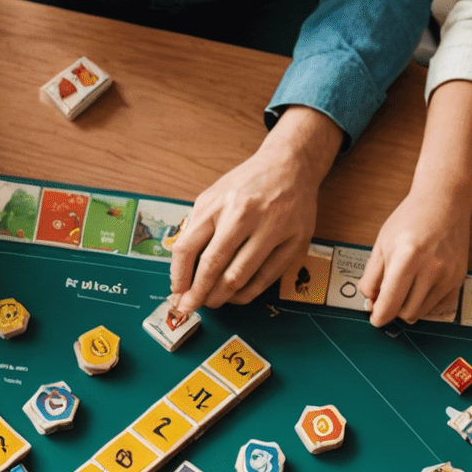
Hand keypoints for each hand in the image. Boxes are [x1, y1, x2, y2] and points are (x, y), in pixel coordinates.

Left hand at [169, 107, 341, 312]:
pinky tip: (236, 295)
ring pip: (238, 278)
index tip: (176, 294)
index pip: (188, 248)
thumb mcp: (214, 195)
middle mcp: (245, 214)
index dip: (179, 278)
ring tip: (212, 301)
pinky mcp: (294, 241)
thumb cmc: (249, 184)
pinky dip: (246, 294)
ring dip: (220, 298)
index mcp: (219, 202)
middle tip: (191, 307)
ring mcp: (273, 228)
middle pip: (212, 266)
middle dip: (197, 294)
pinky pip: (265, 279)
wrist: (291, 164)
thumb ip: (197, 228)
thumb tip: (181, 272)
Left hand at [361, 184, 471, 326]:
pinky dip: (425, 302)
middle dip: (393, 310)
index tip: (375, 317)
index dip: (379, 317)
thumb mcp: (382, 244)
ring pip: (421, 312)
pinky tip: (420, 286)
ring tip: (405, 287)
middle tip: (388, 297)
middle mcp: (431, 268)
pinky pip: (437, 305)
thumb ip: (371, 277)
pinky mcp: (459, 277)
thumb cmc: (411, 219)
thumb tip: (370, 303)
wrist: (445, 201)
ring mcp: (448, 274)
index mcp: (407, 258)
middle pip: (406, 313)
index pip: (390, 304)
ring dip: (408, 307)